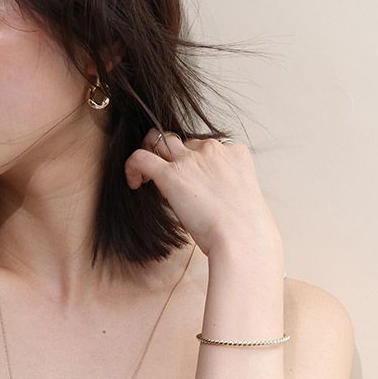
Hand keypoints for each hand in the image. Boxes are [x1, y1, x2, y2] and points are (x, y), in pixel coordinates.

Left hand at [124, 129, 281, 256]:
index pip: (206, 145)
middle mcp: (213, 148)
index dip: (193, 161)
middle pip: (182, 141)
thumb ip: (224, 188)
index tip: (190, 181)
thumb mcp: (241, 198)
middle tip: (164, 177)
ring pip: (159, 140)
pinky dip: (132, 166)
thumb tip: (204, 197)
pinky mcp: (171, 173)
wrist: (242, 238)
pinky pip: (141, 157)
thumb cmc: (245, 229)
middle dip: (171, 156)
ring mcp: (191, 159)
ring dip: (150, 153)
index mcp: (235, 152)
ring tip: (145, 177)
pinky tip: (134, 183)